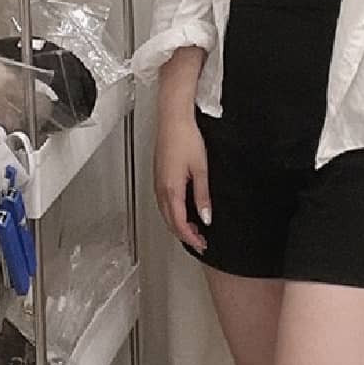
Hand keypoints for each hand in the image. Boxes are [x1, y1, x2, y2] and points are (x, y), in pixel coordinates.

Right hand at [153, 106, 210, 253]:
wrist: (173, 120)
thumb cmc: (185, 138)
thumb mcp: (201, 170)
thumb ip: (202, 196)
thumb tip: (205, 217)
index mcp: (171, 189)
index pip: (179, 223)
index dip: (191, 238)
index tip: (201, 244)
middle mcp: (161, 189)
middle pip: (170, 222)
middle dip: (184, 235)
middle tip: (200, 242)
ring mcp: (158, 183)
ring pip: (165, 214)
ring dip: (178, 225)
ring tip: (194, 230)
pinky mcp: (159, 177)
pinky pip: (164, 203)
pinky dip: (173, 213)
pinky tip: (183, 212)